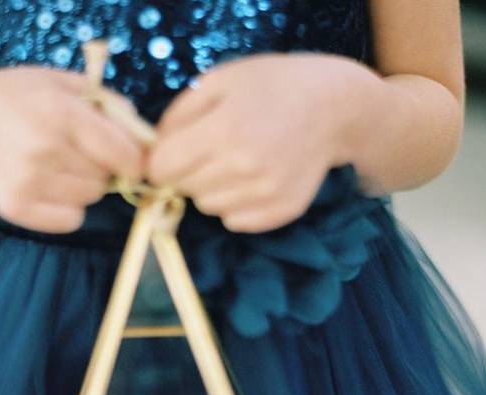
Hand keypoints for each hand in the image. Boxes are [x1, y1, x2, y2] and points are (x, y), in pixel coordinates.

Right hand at [0, 66, 143, 232]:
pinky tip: (45, 187)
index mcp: (60, 111)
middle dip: (100, 168)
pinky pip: (70, 220)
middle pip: (106, 178)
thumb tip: (145, 138)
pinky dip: (66, 209)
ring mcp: (27, 180)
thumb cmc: (17, 100)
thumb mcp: (60, 82)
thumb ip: (106, 102)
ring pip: (90, 199)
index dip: (135, 160)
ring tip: (54, 166)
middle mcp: (44, 147)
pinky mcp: (16, 207)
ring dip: (82, 187)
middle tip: (75, 153)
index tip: (131, 159)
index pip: (125, 154)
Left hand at [147, 53, 353, 232]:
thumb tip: (151, 154)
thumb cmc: (271, 85)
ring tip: (235, 161)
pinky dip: (234, 205)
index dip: (160, 160)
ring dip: (211, 188)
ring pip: (207, 207)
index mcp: (223, 131)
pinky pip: (234, 221)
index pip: (162, 168)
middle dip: (187, 171)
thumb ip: (178, 116)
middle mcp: (244, 167)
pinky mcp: (282, 211)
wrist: (333, 106)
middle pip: (183, 189)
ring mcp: (265, 193)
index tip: (173, 151)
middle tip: (211, 149)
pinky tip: (251, 179)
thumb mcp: (218, 81)